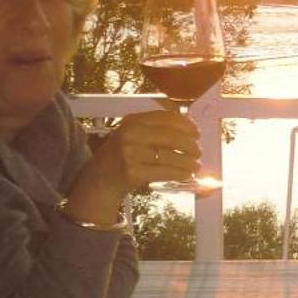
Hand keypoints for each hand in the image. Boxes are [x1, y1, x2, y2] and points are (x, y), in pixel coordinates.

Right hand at [63, 105, 200, 221]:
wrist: (99, 179)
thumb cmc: (121, 155)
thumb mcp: (132, 134)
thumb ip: (155, 128)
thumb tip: (189, 126)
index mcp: (132, 121)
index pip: (165, 118)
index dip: (185, 124)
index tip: (196, 131)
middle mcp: (130, 134)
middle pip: (170, 137)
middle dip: (189, 145)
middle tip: (198, 151)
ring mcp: (130, 153)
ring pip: (169, 156)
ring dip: (187, 162)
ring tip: (195, 165)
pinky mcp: (133, 172)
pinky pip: (164, 171)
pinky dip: (179, 173)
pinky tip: (186, 174)